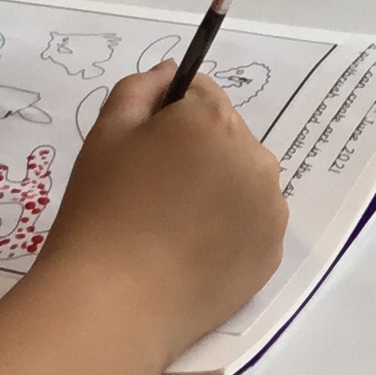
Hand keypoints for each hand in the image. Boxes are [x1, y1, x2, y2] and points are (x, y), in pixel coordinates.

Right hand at [31, 70, 285, 355]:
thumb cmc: (102, 210)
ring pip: (242, 182)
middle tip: (150, 193)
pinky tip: (190, 253)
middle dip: (196, 153)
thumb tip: (173, 72)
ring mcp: (272, 210)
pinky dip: (227, 231)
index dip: (167, 117)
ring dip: (216, 190)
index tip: (142, 151)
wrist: (114, 302)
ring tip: (170, 226)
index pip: (200, 95)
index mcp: (217, 122)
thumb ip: (141, 89)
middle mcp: (258, 159)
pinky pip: (250, 225)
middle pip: (227, 138)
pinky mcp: (272, 253)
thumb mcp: (105, 133)